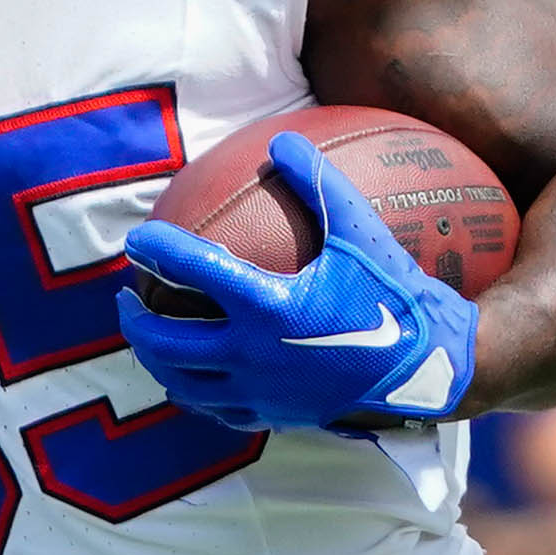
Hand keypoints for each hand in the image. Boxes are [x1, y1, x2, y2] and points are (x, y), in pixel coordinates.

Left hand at [118, 133, 477, 436]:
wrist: (430, 368)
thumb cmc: (397, 296)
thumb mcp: (360, 233)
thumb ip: (319, 183)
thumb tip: (281, 137)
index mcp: (267, 307)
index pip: (191, 270)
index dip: (156, 249)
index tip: (137, 237)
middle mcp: (252, 354)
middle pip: (165, 341)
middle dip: (135, 319)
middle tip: (125, 297)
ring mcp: (260, 392)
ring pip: (182, 383)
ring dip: (156, 360)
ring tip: (149, 339)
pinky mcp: (274, 417)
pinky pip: (216, 409)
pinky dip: (194, 391)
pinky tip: (194, 377)